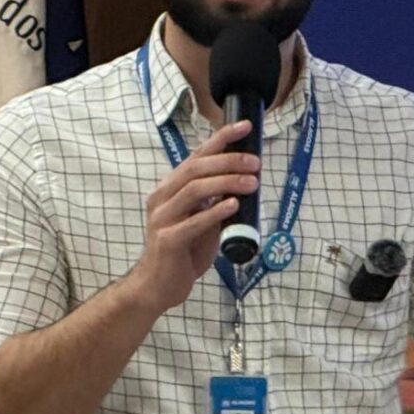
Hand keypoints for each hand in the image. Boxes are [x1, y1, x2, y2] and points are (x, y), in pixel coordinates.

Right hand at [125, 122, 259, 317]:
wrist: (158, 287)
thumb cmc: (183, 252)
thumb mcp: (202, 221)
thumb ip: (216, 202)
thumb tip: (245, 182)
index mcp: (170, 189)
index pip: (196, 156)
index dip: (221, 139)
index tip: (245, 127)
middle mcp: (162, 198)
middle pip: (196, 168)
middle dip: (228, 161)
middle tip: (255, 163)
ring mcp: (162, 218)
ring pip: (194, 190)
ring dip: (226, 183)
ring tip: (252, 183)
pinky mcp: (167, 240)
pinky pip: (193, 222)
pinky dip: (215, 212)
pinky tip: (233, 206)